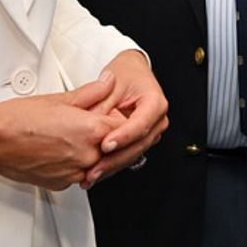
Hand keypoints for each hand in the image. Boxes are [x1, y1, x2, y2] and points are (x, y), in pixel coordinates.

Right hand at [0, 74, 125, 190]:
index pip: (123, 128)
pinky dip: (75, 163)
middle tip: (87, 124)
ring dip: (91, 152)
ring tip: (70, 136)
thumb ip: (92, 92)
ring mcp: (74, 173)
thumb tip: (109, 81)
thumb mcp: (61, 98)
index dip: (116, 119)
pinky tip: (61, 150)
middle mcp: (86, 156)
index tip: (107, 113)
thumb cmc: (20, 119)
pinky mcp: (61, 184)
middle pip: (112, 147)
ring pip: (96, 163)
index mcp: (91, 131)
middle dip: (105, 136)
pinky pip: (78, 173)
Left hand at [81, 49, 168, 186]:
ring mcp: (151, 131)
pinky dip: (113, 163)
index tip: (105, 145)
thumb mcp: (111, 84)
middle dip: (115, 159)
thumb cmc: (127, 74)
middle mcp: (157, 119)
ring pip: (134, 153)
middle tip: (95, 169)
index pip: (140, 124)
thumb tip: (89, 127)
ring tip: (92, 175)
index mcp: (155, 103)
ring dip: (113, 166)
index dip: (123, 137)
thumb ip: (101, 106)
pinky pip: (129, 154)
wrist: (132, 72)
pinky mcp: (141, 139)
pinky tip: (98, 171)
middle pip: (138, 144)